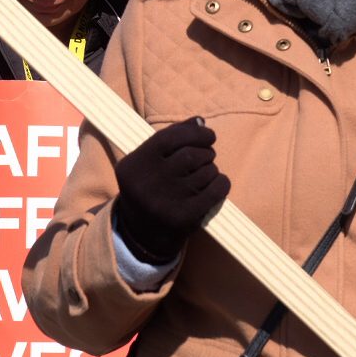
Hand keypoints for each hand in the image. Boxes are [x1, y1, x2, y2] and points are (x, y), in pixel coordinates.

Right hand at [113, 117, 229, 264]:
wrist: (142, 234)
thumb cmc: (150, 187)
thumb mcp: (149, 162)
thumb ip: (171, 137)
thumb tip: (200, 122)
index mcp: (133, 166)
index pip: (168, 137)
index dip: (194, 132)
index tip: (208, 135)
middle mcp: (146, 184)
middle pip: (190, 155)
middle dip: (205, 152)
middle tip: (206, 157)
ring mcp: (164, 203)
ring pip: (204, 172)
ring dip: (211, 169)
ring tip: (205, 174)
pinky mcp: (183, 218)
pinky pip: (215, 191)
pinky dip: (222, 183)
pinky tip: (218, 183)